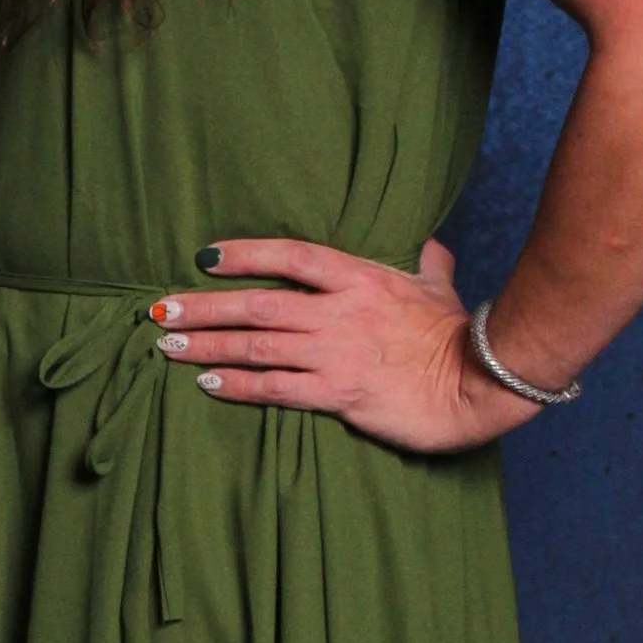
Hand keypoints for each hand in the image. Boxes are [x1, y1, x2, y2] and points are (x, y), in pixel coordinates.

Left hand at [151, 237, 535, 454]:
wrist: (480, 384)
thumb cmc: (458, 336)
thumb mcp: (439, 289)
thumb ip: (428, 265)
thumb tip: (430, 248)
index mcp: (362, 278)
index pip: (292, 256)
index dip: (245, 254)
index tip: (205, 257)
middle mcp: (341, 311)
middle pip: (258, 302)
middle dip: (205, 305)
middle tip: (162, 309)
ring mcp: (337, 352)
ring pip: (257, 344)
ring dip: (207, 343)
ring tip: (169, 344)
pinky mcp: (339, 394)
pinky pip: (276, 388)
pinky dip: (237, 384)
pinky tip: (208, 382)